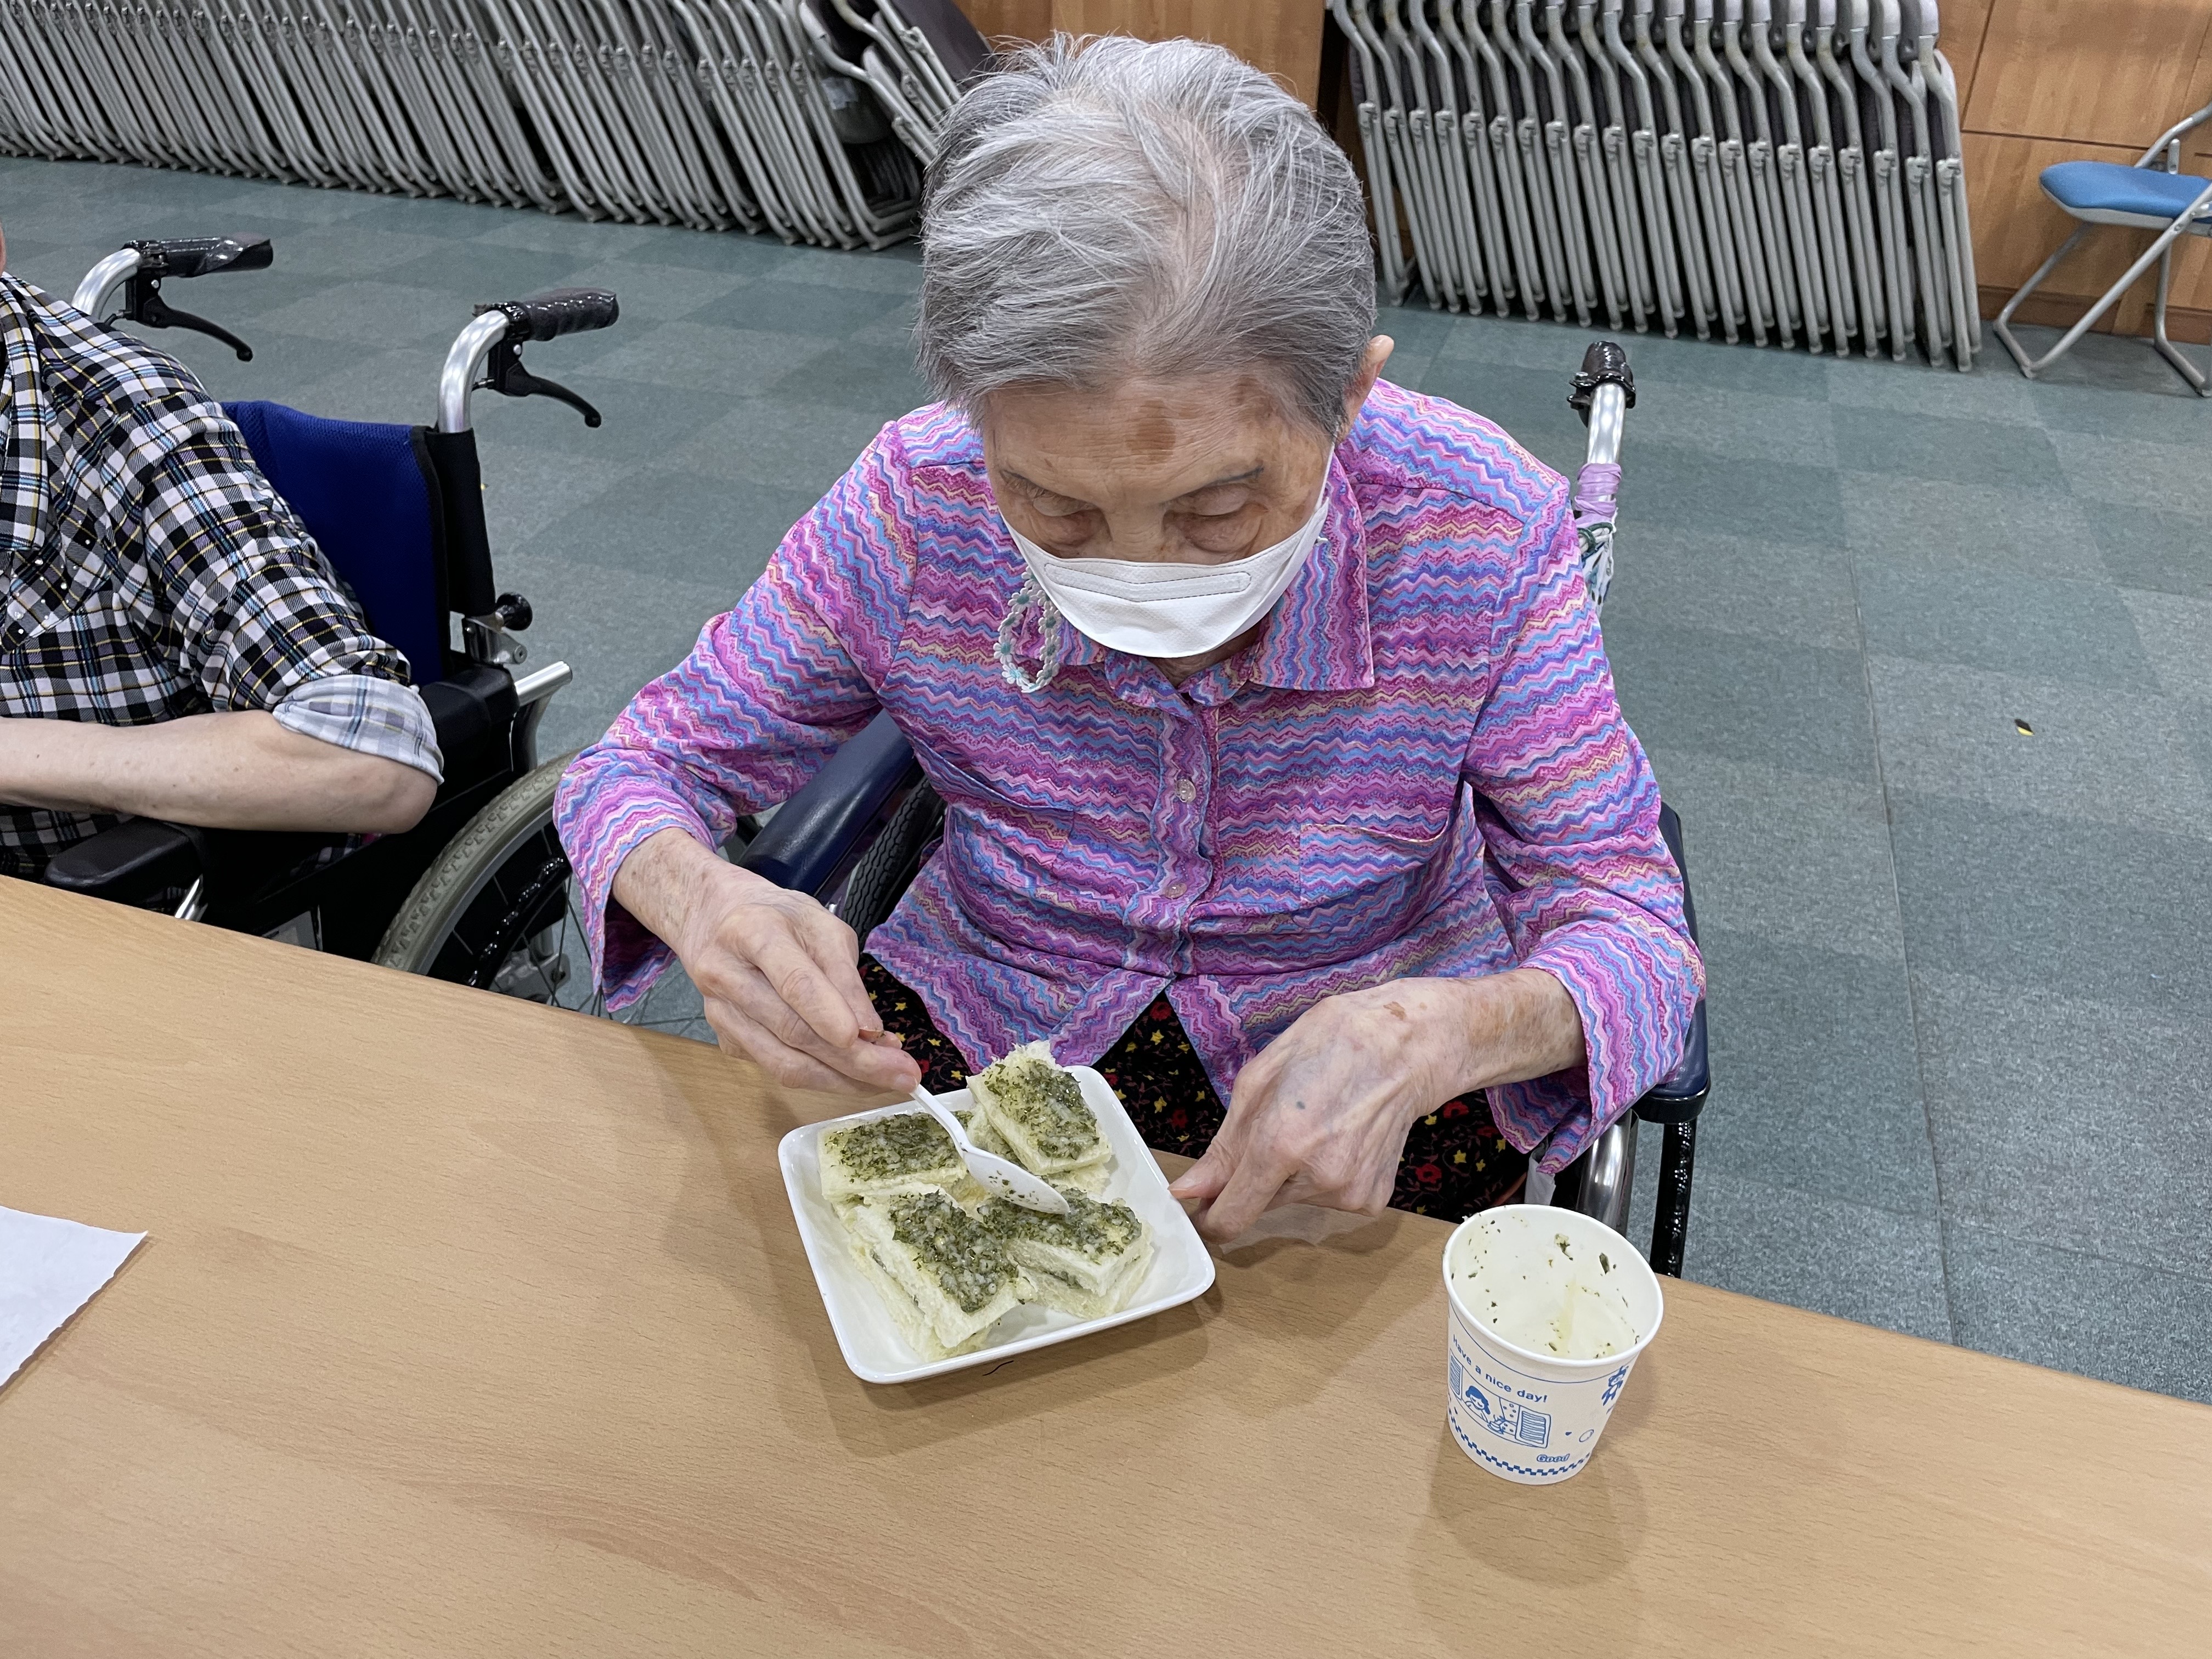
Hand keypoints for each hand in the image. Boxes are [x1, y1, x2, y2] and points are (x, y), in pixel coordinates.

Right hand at [614, 828, 921, 1095]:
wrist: (713, 918)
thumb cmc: (777, 917)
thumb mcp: (820, 924)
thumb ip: (845, 974)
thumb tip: (871, 1030)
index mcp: (752, 932)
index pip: (793, 981)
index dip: (827, 1013)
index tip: (865, 1038)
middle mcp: (727, 975)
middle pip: (792, 1030)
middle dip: (853, 1059)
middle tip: (903, 1074)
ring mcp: (720, 1012)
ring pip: (782, 1062)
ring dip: (841, 1079)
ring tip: (886, 1080)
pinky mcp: (725, 1038)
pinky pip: (776, 1068)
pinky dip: (820, 1076)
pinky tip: (852, 1073)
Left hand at [1168, 971, 1582, 1240]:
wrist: (1408, 1047)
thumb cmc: (1331, 1044)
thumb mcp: (1259, 1079)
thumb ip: (1222, 1147)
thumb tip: (1189, 1191)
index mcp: (1280, 1144)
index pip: (1229, 1217)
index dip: (1208, 1215)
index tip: (1203, 1202)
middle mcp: (1316, 1179)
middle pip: (1258, 1206)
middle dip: (1253, 1178)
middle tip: (1276, 1129)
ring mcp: (1349, 1193)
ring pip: (1291, 1201)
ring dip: (1289, 1174)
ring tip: (1316, 1124)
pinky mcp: (1371, 1199)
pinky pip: (1325, 1198)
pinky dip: (1322, 1176)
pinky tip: (1340, 1137)